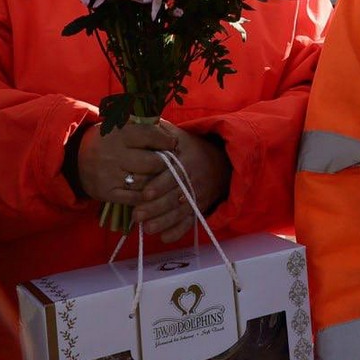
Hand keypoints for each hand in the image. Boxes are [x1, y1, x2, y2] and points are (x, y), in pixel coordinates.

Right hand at [77, 120, 179, 203]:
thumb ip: (145, 127)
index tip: (173, 144)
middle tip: (170, 162)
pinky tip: (151, 189)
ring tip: (161, 175)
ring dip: (157, 180)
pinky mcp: (106, 193)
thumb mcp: (122, 127)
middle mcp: (112, 155)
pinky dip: (147, 195)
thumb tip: (172, 137)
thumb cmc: (108, 141)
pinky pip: (135, 198)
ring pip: (146, 181)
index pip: (150, 136)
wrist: (74, 159)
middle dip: (165, 162)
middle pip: (152, 162)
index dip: (166, 141)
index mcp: (118, 135)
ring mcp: (108, 176)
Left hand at [132, 126, 232, 242]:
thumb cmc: (192, 149)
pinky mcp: (199, 209)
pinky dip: (178, 231)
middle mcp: (195, 180)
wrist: (221, 163)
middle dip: (156, 208)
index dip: (159, 185)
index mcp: (188, 162)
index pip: (173, 175)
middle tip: (137, 215)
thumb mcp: (180, 137)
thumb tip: (141, 122)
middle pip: (175, 197)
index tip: (144, 194)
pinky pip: (191, 223)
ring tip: (146, 229)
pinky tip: (164, 238)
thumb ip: (161, 133)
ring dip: (164, 222)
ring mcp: (198, 196)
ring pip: (181, 212)